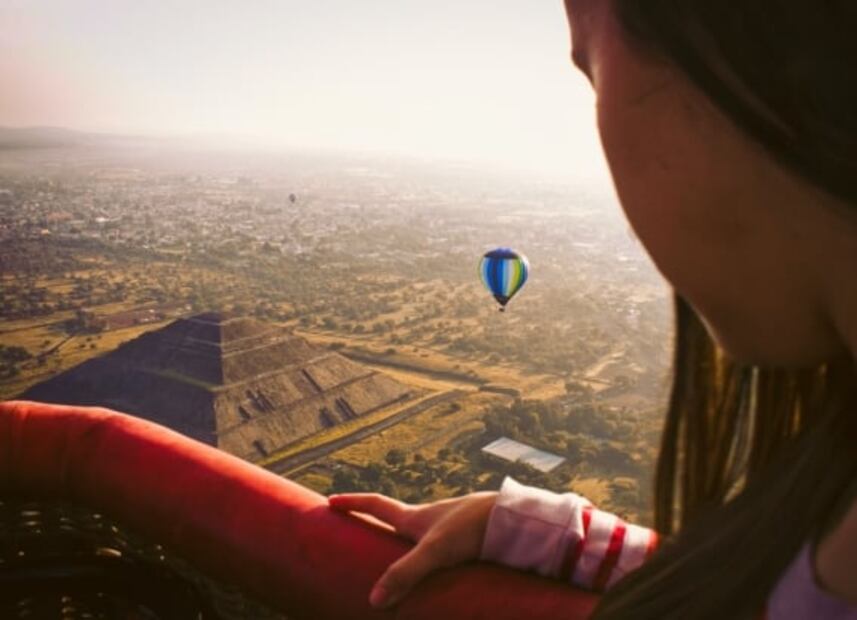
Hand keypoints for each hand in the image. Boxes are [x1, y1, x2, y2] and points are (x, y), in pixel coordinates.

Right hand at [328, 491, 497, 608]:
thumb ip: (405, 574)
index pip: (376, 505)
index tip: (331, 501)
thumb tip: (374, 601)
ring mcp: (447, 529)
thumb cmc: (472, 527)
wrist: (511, 519)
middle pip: (394, 519)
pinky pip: (439, 550)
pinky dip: (428, 558)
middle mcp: (428, 520)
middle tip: (358, 530)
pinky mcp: (465, 541)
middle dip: (375, 523)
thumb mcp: (433, 551)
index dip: (353, 503)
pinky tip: (434, 573)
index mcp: (414, 517)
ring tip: (393, 559)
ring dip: (403, 544)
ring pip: (418, 536)